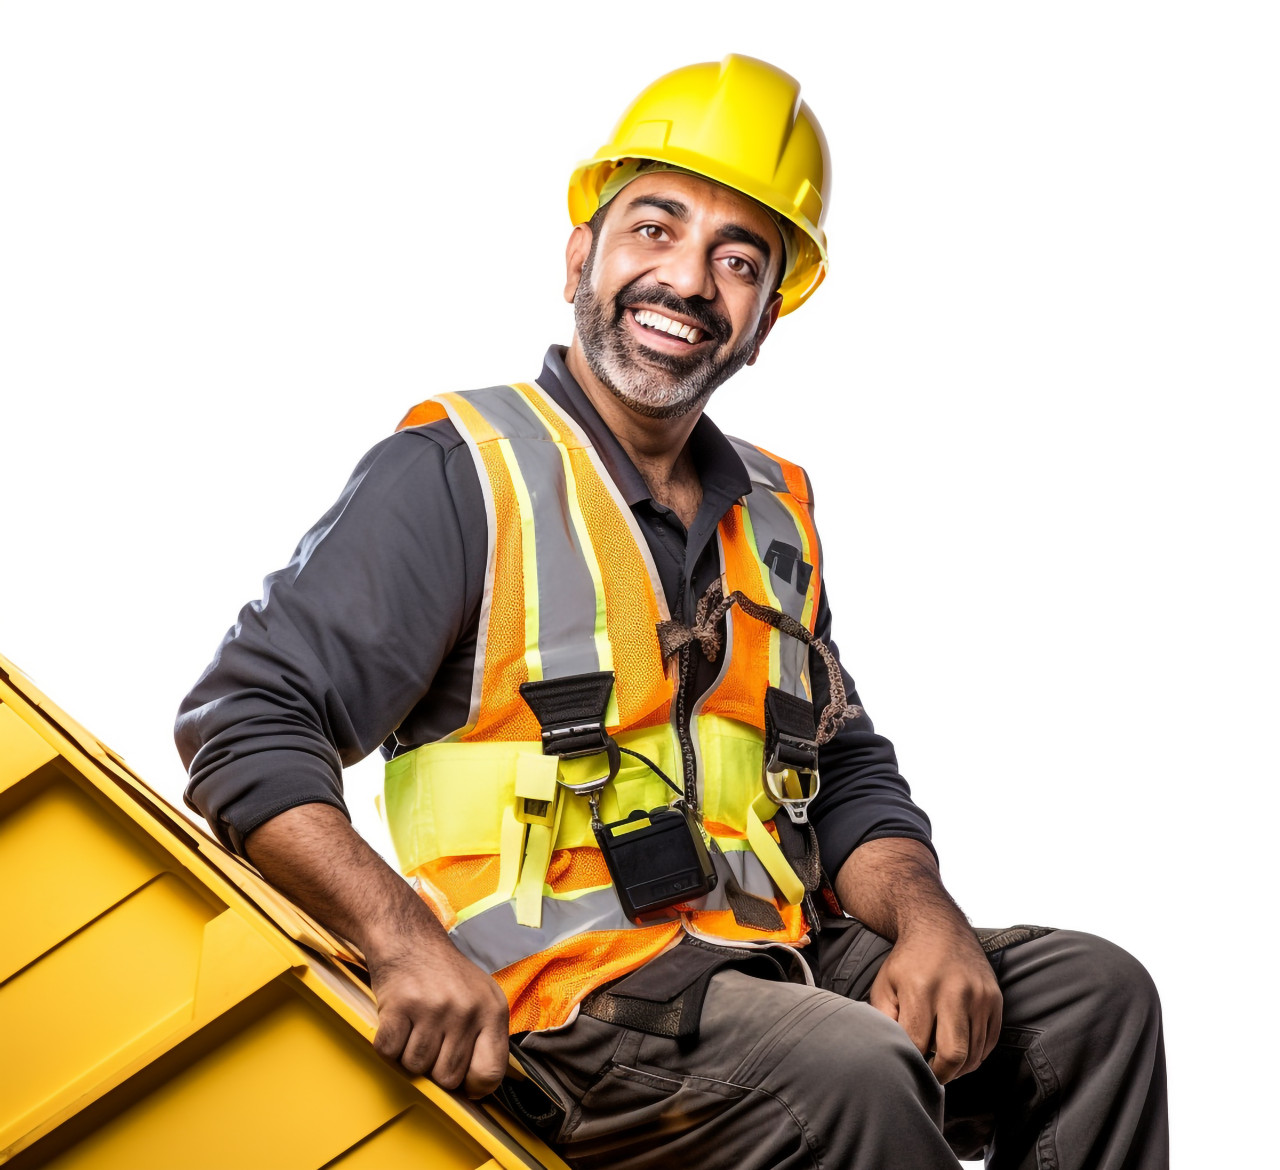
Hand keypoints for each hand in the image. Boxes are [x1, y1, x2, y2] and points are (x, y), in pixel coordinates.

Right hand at [367, 929, 509, 1097]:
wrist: (409, 938)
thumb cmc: (445, 975)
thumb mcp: (481, 998)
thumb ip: (486, 1038)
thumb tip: (479, 1088)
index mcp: (492, 1010)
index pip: (491, 1072)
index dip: (474, 1087)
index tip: (462, 1082)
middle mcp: (466, 1009)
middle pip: (448, 1077)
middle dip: (435, 1067)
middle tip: (431, 1040)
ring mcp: (433, 1008)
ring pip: (416, 1067)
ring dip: (409, 1054)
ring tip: (415, 1026)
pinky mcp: (400, 1006)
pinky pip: (389, 1053)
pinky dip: (387, 1045)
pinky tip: (398, 1022)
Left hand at [868, 923, 1001, 1083]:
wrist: (939, 928)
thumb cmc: (907, 961)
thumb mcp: (885, 985)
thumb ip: (884, 1020)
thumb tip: (892, 1055)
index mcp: (921, 989)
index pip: (918, 1045)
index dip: (913, 1062)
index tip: (909, 1066)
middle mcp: (954, 992)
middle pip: (953, 1056)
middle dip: (940, 1075)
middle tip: (931, 1077)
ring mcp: (979, 996)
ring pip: (974, 1054)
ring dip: (959, 1068)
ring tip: (943, 1064)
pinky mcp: (995, 999)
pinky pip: (990, 1042)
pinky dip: (976, 1055)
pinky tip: (960, 1049)